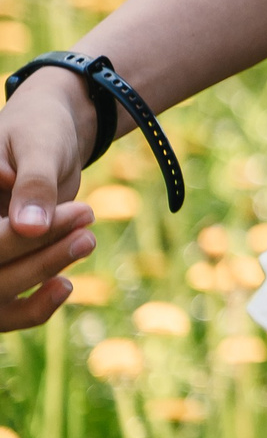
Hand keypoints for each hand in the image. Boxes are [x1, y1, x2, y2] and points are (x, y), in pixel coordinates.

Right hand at [0, 70, 99, 329]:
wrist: (51, 134)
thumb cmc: (41, 129)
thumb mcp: (40, 145)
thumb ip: (33, 183)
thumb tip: (28, 226)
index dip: (15, 235)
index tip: (76, 210)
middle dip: (36, 249)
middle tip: (88, 216)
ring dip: (40, 270)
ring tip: (88, 239)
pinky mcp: (3, 270)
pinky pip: (7, 308)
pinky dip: (36, 305)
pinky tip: (65, 284)